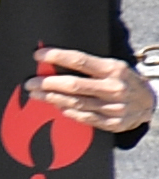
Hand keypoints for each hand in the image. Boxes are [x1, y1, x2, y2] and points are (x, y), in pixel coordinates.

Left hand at [28, 45, 153, 134]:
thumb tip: (54, 62)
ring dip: (51, 98)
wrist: (151, 103)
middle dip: (48, 83)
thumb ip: (88, 66)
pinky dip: (68, 112)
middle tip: (30, 83)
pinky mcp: (113, 123)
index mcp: (113, 69)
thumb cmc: (124, 81)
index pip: (80, 61)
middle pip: (73, 85)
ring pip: (75, 103)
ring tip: (36, 94)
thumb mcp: (113, 67)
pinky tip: (56, 106)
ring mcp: (114, 107)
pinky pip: (84, 118)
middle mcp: (114, 88)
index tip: (38, 55)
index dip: (56, 57)